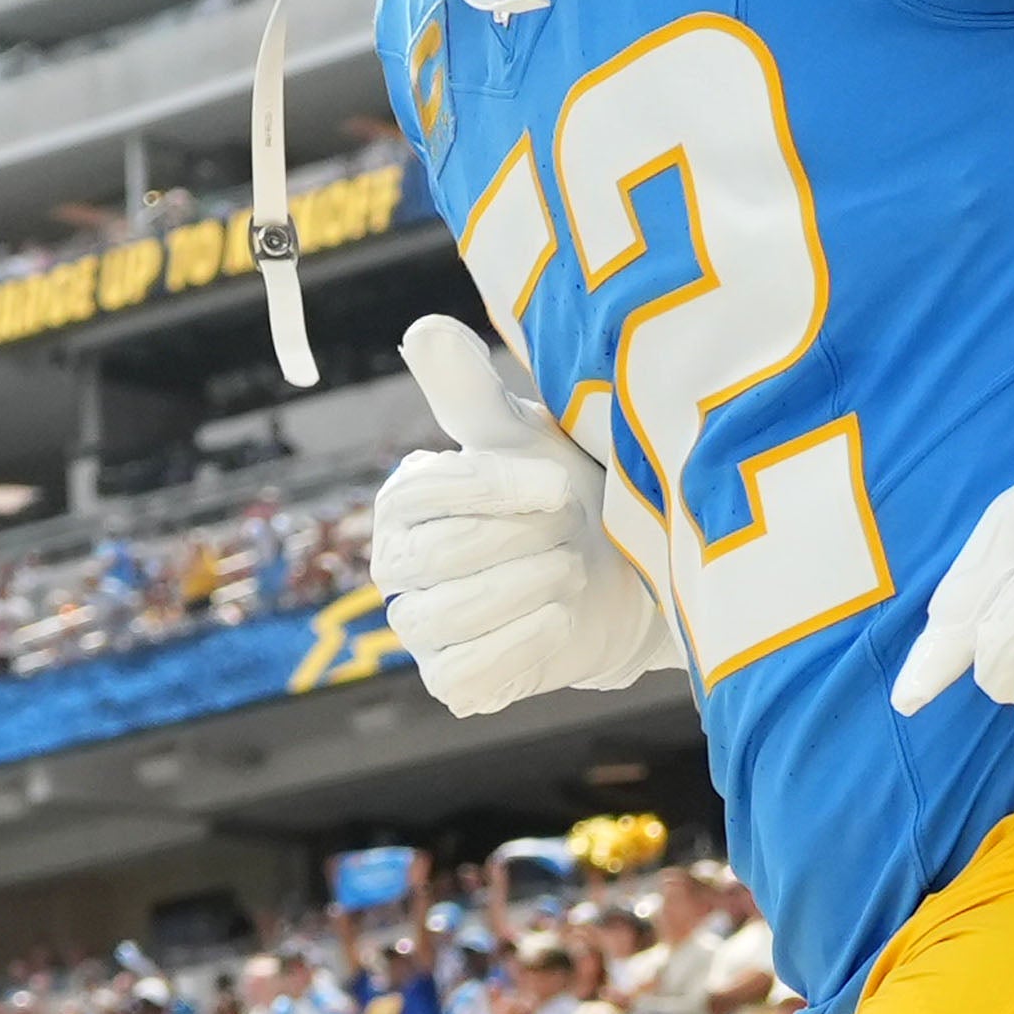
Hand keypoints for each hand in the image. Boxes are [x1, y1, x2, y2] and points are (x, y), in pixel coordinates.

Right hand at [367, 318, 688, 716]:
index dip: (493, 491)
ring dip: (527, 589)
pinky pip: (466, 675)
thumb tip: (424, 330)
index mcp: (402, 504)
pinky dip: (520, 645)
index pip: (421, 496)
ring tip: (571, 568)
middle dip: (520, 542)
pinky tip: (558, 618)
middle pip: (439, 558)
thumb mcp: (523, 439)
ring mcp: (420, 630)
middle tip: (570, 529)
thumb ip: (470, 393)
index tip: (555, 485)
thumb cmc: (561, 497)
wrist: (616, 578)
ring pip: (453, 617)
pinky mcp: (453, 683)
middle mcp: (398, 568)